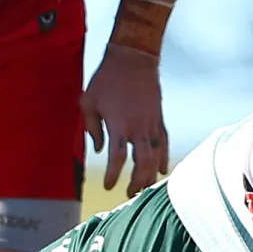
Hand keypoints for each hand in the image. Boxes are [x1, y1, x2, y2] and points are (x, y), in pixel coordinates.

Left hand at [83, 43, 168, 195]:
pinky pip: (164, 143)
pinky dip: (164, 158)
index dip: (114, 174)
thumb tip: (98, 149)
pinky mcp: (158, 118)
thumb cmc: (106, 79)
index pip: (118, 157)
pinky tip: (162, 171)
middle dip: (137, 181)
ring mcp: (151, 123)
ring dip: (150, 174)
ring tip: (144, 188)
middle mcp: (138, 127)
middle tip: (129, 194)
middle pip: (143, 162)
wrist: (133, 58)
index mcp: (119, 124)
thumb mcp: (88, 101)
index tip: (109, 185)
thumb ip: (91, 128)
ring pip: (156, 156)